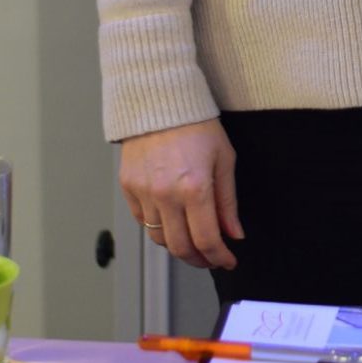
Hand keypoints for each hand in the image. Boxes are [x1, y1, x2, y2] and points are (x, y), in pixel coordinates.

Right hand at [118, 120, 242, 269]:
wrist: (161, 101)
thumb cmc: (197, 125)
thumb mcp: (224, 159)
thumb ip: (228, 202)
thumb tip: (234, 233)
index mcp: (194, 188)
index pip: (206, 240)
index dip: (219, 257)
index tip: (227, 260)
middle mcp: (165, 195)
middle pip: (180, 247)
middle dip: (199, 260)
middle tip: (211, 259)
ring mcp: (143, 192)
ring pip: (159, 238)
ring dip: (178, 246)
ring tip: (193, 241)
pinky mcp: (128, 187)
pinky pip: (142, 220)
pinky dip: (159, 227)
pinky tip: (173, 221)